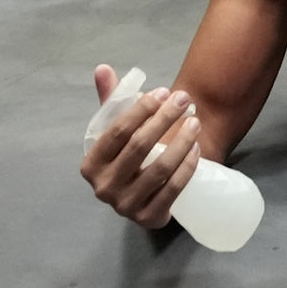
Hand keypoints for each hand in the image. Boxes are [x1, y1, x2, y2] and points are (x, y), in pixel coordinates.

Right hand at [79, 64, 202, 228]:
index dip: (141, 109)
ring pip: (159, 168)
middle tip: (184, 100)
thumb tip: (103, 68)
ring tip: (195, 121)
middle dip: (164, 119)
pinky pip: (173, 189)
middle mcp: (103, 189)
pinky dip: (187, 167)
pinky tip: (196, 148)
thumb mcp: (116, 130)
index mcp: (90, 166)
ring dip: (181, 141)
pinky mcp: (149, 219)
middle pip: (139, 147)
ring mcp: (126, 207)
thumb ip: (110, 100)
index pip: (117, 132)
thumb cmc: (131, 154)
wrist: (146, 192)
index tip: (163, 92)